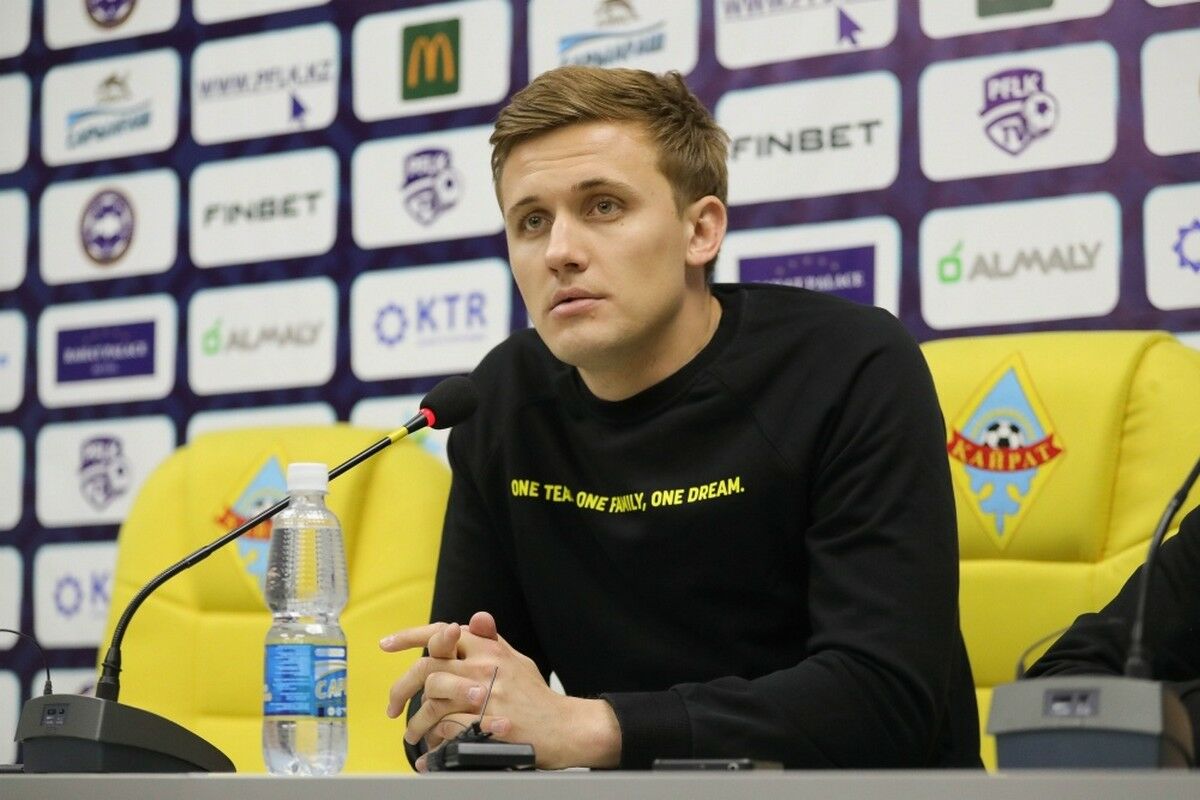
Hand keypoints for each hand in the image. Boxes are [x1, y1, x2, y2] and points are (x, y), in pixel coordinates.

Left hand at [379, 611, 620, 769]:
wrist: (562, 727)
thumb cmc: (536, 695)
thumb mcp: (516, 659)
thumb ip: (491, 641)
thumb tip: (475, 618)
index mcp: (488, 649)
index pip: (440, 633)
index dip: (409, 637)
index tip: (387, 644)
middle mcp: (484, 668)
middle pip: (427, 669)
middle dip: (402, 689)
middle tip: (394, 706)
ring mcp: (485, 697)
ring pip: (432, 704)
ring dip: (416, 723)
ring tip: (412, 735)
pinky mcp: (486, 725)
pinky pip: (446, 732)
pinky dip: (434, 745)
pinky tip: (430, 753)